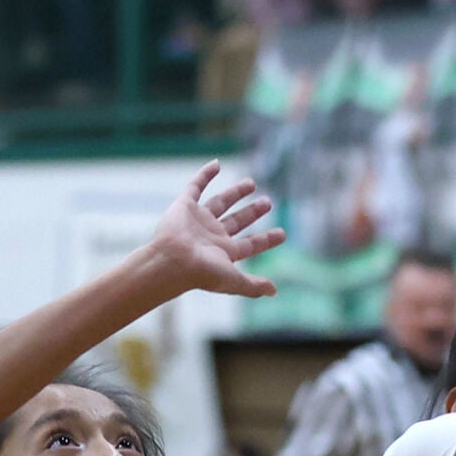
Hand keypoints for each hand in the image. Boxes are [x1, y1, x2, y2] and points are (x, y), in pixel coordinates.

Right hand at [147, 159, 284, 298]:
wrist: (172, 260)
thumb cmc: (201, 272)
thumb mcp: (232, 279)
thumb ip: (253, 285)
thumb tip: (274, 292)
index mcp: (224, 252)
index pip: (251, 244)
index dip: (267, 239)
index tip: (283, 234)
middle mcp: (212, 235)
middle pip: (237, 220)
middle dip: (252, 212)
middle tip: (268, 203)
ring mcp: (198, 220)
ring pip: (220, 202)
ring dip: (235, 193)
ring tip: (252, 183)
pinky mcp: (184, 206)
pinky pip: (195, 186)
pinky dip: (204, 175)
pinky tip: (216, 164)